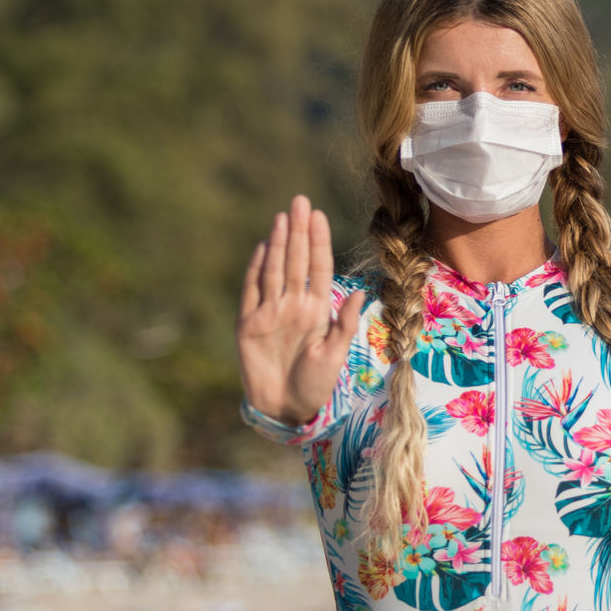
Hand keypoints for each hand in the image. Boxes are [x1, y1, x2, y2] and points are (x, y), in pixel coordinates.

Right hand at [237, 195, 365, 425]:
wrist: (285, 409)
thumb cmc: (315, 384)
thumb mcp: (335, 354)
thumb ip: (346, 323)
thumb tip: (362, 291)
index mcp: (316, 310)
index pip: (318, 268)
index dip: (318, 242)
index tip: (319, 215)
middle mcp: (293, 305)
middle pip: (295, 261)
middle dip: (298, 232)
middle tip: (300, 202)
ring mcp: (270, 312)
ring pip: (274, 270)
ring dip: (278, 244)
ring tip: (283, 218)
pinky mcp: (248, 324)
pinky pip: (251, 291)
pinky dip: (255, 270)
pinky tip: (261, 248)